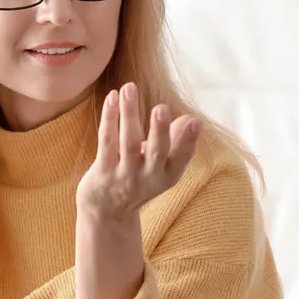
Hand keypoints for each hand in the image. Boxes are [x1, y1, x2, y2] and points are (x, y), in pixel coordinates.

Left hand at [76, 83, 201, 220]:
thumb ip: (177, 141)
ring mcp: (124, 175)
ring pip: (127, 142)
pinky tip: (111, 97)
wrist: (107, 210)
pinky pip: (106, 141)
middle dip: (159, 130)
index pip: (181, 158)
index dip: (189, 141)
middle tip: (161, 108)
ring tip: (129, 88)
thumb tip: (192, 119)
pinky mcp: (103, 171)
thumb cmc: (140, 176)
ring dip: (129, 114)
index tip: (196, 122)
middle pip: (155, 152)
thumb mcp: (162, 165)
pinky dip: (109, 118)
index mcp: (167, 175)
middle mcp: (148, 177)